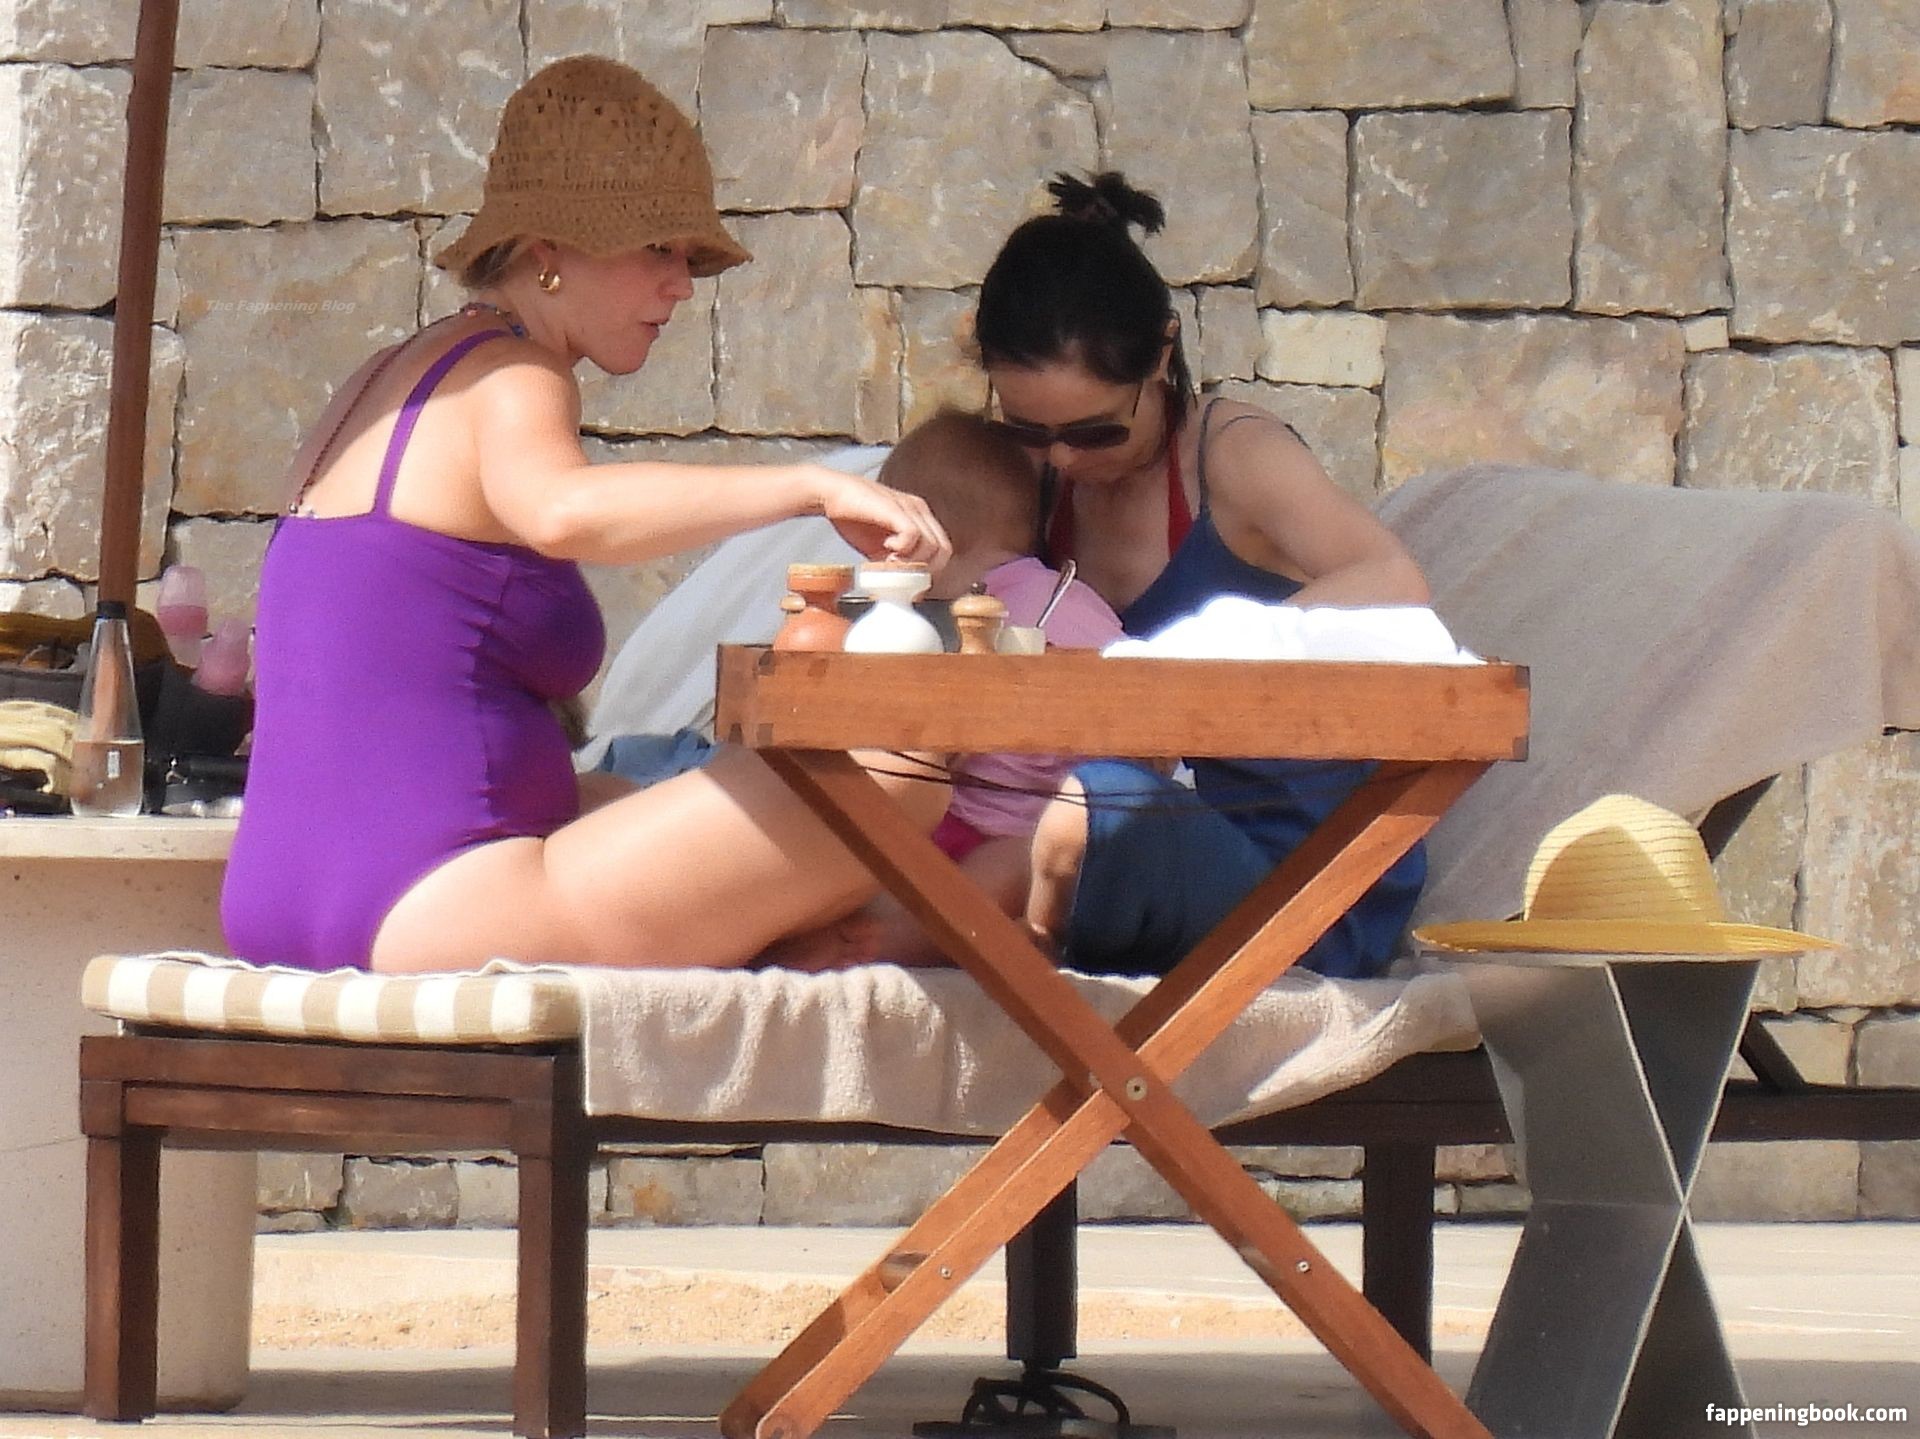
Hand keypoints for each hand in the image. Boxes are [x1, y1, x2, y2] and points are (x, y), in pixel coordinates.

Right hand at [802, 468, 951, 568]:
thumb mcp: (880, 547)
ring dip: (911, 562)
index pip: (942, 550)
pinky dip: (902, 549)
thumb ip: (895, 562)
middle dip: (923, 570)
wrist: (831, 494)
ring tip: (889, 562)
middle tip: (900, 576)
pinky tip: (885, 549)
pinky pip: (913, 535)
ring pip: (932, 545)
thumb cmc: (853, 518)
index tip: (910, 583)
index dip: (929, 571)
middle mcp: (920, 510)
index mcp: (920, 518)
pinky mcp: (896, 508)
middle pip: (943, 550)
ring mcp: (910, 507)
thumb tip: (904, 588)